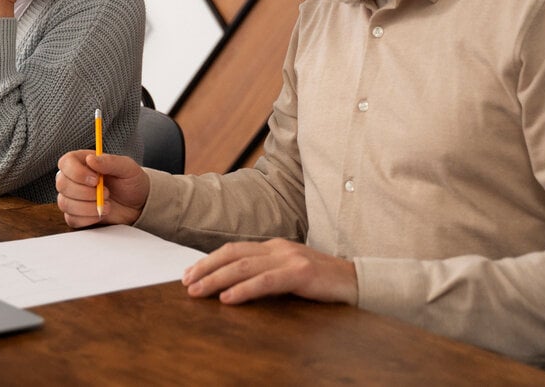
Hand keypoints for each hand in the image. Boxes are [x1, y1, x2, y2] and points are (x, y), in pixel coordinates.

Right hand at [56, 151, 149, 227]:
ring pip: (65, 203)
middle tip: (106, 193)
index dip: (77, 173)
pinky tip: (101, 214)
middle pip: (62, 184)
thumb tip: (91, 159)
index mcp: (82, 162)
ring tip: (107, 204)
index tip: (96, 180)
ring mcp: (72, 198)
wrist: (138, 204)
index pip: (65, 163)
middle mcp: (73, 179)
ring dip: (88, 207)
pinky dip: (88, 218)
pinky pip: (72, 219)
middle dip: (85, 192)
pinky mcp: (75, 215)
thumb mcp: (127, 168)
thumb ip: (109, 161)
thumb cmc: (131, 182)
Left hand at [182, 238, 357, 304]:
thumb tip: (232, 287)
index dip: (209, 260)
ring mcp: (290, 258)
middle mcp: (278, 248)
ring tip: (198, 291)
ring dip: (216, 279)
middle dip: (205, 268)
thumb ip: (265, 275)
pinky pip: (266, 281)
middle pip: (232, 254)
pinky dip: (244, 289)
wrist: (359, 282)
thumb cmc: (323, 282)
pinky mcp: (301, 273)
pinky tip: (228, 299)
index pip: (233, 249)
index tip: (189, 273)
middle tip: (186, 283)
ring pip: (243, 266)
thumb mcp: (289, 274)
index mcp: (274, 246)